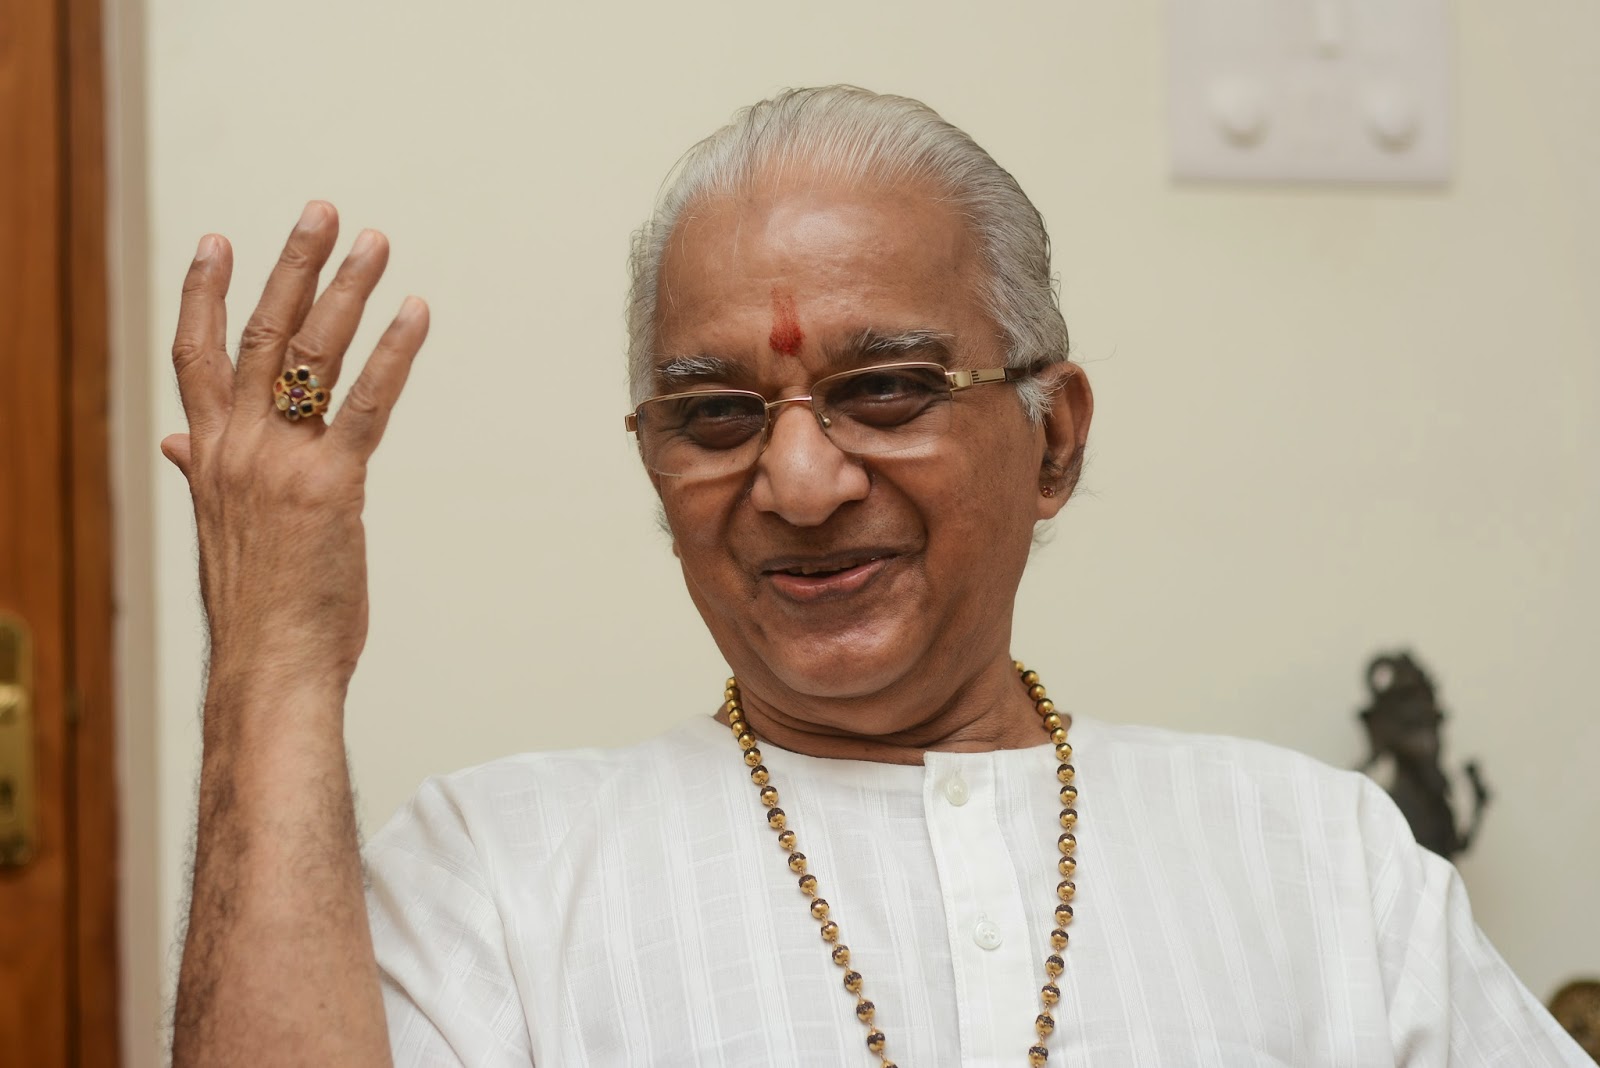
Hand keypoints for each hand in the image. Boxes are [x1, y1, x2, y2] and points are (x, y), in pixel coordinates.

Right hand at [163, 201, 428, 691]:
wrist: (269, 668)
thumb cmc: (258, 607)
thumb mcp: (220, 531)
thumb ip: (202, 475)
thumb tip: (176, 442)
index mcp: (209, 456)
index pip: (194, 356)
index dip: (203, 293)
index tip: (217, 240)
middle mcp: (235, 448)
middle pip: (261, 334)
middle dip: (292, 266)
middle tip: (322, 211)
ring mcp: (280, 463)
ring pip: (313, 354)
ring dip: (348, 290)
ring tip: (376, 242)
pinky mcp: (331, 486)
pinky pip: (366, 404)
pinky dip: (394, 353)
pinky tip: (417, 313)